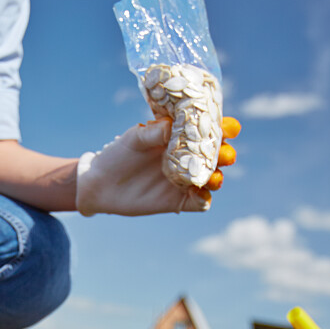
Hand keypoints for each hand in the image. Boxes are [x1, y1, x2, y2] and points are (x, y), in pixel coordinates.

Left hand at [75, 117, 240, 215]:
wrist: (101, 184)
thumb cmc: (119, 154)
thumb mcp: (135, 138)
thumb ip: (155, 132)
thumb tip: (172, 126)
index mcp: (182, 138)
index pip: (210, 132)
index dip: (223, 128)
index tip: (228, 127)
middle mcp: (189, 159)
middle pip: (217, 157)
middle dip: (224, 154)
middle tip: (223, 154)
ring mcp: (186, 181)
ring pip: (213, 179)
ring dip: (217, 177)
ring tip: (212, 176)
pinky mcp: (179, 201)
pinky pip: (200, 203)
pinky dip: (204, 199)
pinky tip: (200, 194)